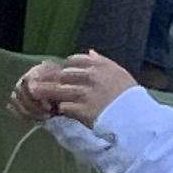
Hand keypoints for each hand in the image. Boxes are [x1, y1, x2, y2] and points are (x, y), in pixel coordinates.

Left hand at [10, 52, 138, 125]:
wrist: (136, 119)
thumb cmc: (130, 97)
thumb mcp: (120, 73)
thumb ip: (103, 62)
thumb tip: (90, 52)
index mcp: (100, 66)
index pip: (74, 60)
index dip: (67, 68)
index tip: (64, 74)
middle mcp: (91, 77)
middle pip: (63, 74)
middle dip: (56, 80)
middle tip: (47, 85)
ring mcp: (85, 94)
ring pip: (58, 89)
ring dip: (47, 92)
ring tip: (36, 94)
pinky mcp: (81, 110)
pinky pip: (63, 106)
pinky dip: (60, 108)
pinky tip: (59, 110)